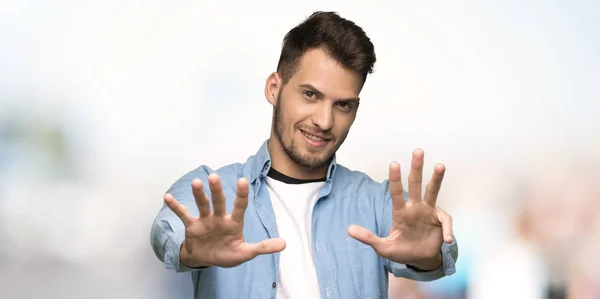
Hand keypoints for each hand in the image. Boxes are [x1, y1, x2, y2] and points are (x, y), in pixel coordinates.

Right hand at [164, 173, 285, 267]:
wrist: (206, 258)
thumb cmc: (227, 253)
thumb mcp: (245, 253)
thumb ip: (262, 247)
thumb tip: (284, 244)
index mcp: (233, 223)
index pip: (239, 207)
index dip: (241, 195)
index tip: (243, 181)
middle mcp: (219, 217)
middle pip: (218, 201)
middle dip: (217, 190)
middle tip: (214, 177)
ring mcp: (205, 220)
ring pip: (202, 204)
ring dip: (198, 194)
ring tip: (196, 182)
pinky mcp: (192, 226)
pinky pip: (183, 214)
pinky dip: (175, 206)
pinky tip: (167, 197)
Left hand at [348, 149, 452, 269]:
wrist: (421, 260)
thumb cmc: (402, 251)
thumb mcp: (383, 247)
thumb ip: (368, 238)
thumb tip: (348, 229)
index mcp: (400, 212)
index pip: (395, 193)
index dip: (395, 179)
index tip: (394, 163)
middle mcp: (415, 207)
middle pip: (415, 184)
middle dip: (416, 168)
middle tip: (417, 151)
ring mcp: (429, 212)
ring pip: (432, 191)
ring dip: (436, 179)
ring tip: (440, 165)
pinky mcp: (441, 221)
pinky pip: (446, 221)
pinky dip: (448, 230)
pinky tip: (447, 240)